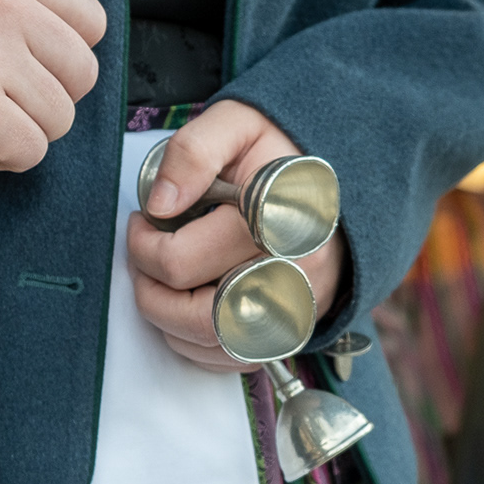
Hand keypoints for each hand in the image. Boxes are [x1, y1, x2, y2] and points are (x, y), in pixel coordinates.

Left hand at [127, 100, 347, 371]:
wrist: (339, 180)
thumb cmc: (279, 152)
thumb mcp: (237, 124)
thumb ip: (193, 152)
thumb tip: (160, 205)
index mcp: (276, 222)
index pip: (182, 262)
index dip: (144, 244)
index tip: (145, 218)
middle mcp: (294, 275)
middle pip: (194, 315)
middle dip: (150, 289)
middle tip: (146, 254)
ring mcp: (297, 310)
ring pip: (210, 344)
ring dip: (168, 317)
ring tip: (162, 277)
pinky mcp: (294, 330)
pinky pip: (230, 359)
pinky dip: (194, 340)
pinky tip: (188, 300)